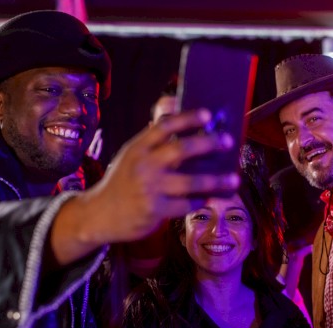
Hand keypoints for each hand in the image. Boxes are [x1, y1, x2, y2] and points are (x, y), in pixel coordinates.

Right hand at [51, 109, 239, 265]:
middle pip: (181, 150)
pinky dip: (199, 201)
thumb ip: (152, 138)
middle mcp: (143, 165)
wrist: (99, 214)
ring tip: (234, 180)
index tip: (208, 115)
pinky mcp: (154, 211)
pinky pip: (185, 205)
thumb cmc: (122, 181)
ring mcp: (149, 189)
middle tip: (227, 142)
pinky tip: (207, 198)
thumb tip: (174, 107)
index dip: (187, 118)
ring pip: (190, 182)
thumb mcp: (131, 155)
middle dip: (208, 144)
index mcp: (137, 148)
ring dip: (216, 181)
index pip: (164, 126)